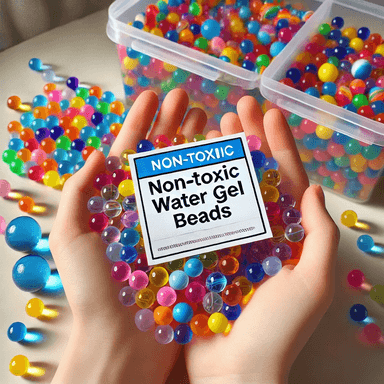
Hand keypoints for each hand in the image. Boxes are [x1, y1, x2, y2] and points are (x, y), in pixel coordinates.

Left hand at [49, 89, 205, 383]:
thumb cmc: (93, 291)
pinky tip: (224, 161)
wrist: (122, 341)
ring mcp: (172, 223)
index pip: (129, 153)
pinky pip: (205, 206)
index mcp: (117, 202)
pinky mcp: (193, 241)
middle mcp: (146, 208)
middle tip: (189, 99)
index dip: (140, 122)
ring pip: (186, 177)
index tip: (153, 95)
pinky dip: (214, 183)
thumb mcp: (73, 236)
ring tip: (209, 119)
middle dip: (174, 126)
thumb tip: (96, 154)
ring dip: (196, 147)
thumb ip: (80, 192)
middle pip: (161, 158)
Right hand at [185, 97, 339, 383]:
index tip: (268, 114)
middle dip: (248, 141)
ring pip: (225, 189)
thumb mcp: (312, 283)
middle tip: (236, 109)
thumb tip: (316, 190)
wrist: (234, 373)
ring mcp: (229, 238)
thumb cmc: (277, 332)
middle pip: (255, 177)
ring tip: (212, 128)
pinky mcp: (203, 250)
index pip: (286, 181)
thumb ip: (320, 236)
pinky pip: (200, 214)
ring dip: (221, 158)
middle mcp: (259, 231)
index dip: (279, 146)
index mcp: (288, 235)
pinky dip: (196, 190)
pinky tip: (188, 168)